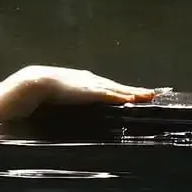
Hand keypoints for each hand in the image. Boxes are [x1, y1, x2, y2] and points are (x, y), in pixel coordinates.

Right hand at [17, 65, 157, 107]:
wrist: (37, 82)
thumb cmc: (46, 90)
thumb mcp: (63, 95)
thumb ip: (70, 100)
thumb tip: (71, 110)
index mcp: (87, 82)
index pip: (110, 86)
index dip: (124, 90)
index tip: (138, 94)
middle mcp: (93, 81)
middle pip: (119, 87)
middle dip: (136, 90)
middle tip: (153, 94)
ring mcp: (93, 85)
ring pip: (119, 89)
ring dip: (135, 92)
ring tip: (150, 96)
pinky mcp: (91, 91)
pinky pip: (112, 94)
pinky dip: (123, 96)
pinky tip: (134, 99)